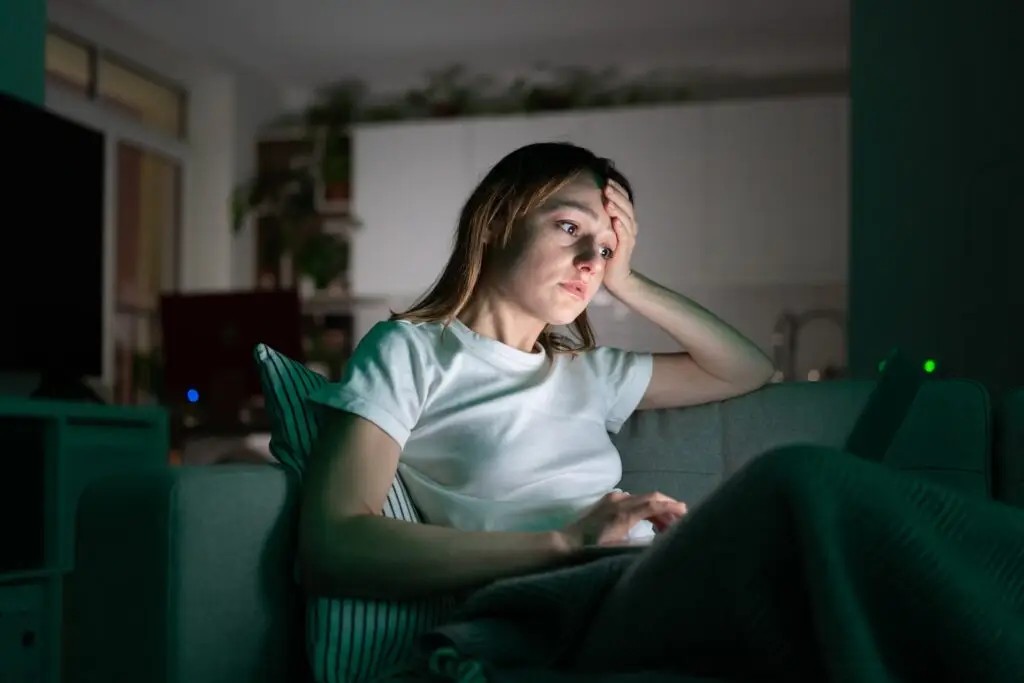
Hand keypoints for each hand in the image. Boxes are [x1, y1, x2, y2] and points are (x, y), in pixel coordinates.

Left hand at [558, 491, 687, 549]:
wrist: (566, 545)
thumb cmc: (593, 551)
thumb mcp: (620, 550)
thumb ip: (642, 544)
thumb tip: (662, 543)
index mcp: (624, 513)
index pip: (654, 504)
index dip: (672, 507)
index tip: (686, 512)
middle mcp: (619, 501)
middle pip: (650, 497)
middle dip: (667, 506)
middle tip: (681, 520)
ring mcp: (612, 500)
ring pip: (641, 499)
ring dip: (656, 509)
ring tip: (667, 526)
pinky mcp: (606, 503)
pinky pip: (631, 501)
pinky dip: (644, 508)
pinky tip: (648, 522)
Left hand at [601, 179, 638, 294]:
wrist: (616, 276)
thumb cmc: (606, 252)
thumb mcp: (603, 231)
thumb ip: (601, 218)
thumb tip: (588, 201)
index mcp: (625, 220)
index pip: (623, 200)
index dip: (616, 189)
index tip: (606, 178)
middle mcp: (630, 227)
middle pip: (626, 206)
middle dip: (616, 194)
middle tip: (606, 185)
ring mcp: (629, 237)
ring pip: (626, 218)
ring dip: (617, 208)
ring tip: (608, 199)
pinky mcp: (625, 249)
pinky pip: (625, 236)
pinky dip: (621, 227)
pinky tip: (615, 220)